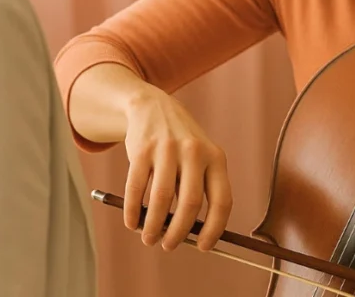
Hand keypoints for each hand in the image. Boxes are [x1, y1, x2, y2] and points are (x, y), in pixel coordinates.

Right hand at [121, 81, 232, 251]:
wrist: (153, 107)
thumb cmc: (180, 145)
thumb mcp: (200, 158)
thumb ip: (199, 189)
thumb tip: (191, 235)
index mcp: (216, 157)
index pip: (222, 200)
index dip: (214, 228)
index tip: (204, 246)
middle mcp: (194, 152)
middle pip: (190, 203)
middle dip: (179, 232)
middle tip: (169, 246)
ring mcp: (167, 149)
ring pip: (161, 200)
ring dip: (153, 226)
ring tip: (149, 237)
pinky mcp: (142, 149)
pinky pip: (136, 189)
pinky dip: (133, 212)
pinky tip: (132, 222)